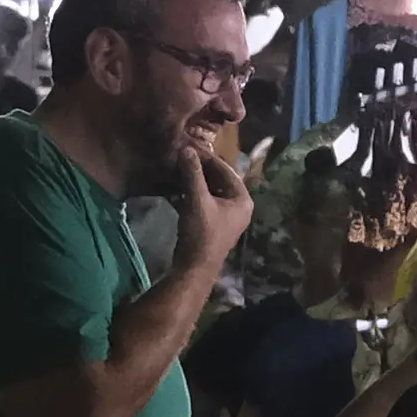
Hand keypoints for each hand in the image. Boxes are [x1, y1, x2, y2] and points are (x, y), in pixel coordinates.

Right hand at [166, 139, 244, 272]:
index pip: (226, 169)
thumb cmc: (202, 234)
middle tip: (181, 156)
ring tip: (176, 168)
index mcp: (242, 199)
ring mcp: (225, 216)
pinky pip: (203, 202)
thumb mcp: (197, 200)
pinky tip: (174, 187)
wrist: (194, 269)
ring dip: (193, 180)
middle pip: (218, 179)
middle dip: (199, 169)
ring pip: (209, 190)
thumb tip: (186, 148)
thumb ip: (193, 173)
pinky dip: (191, 193)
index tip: (189, 147)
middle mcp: (238, 206)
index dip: (207, 157)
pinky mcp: (212, 224)